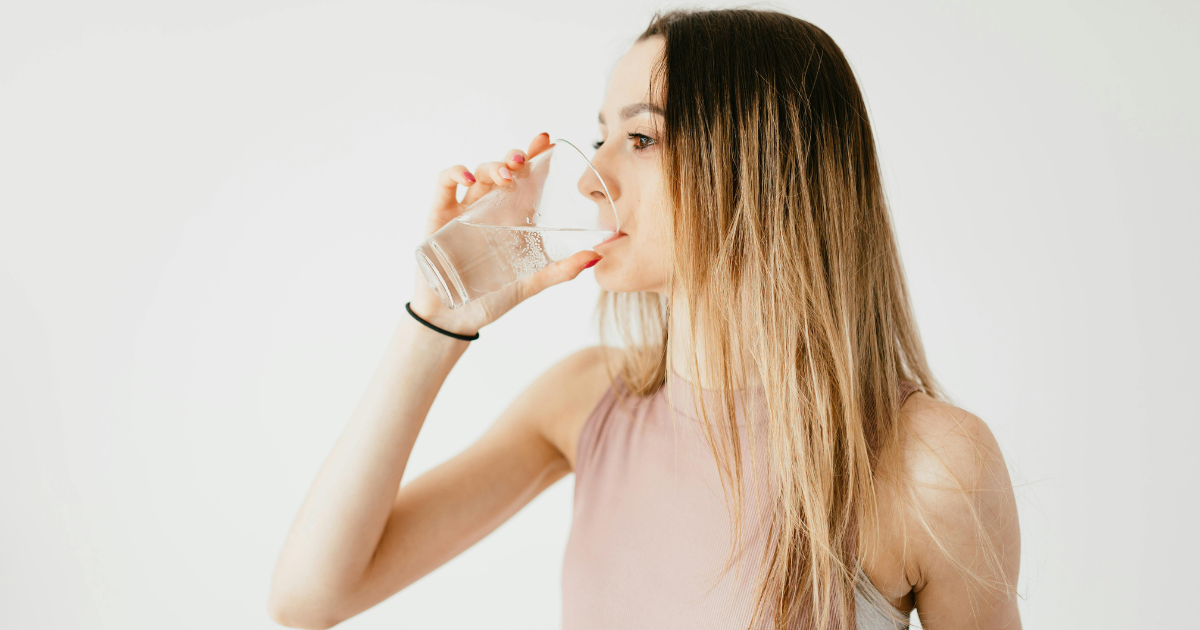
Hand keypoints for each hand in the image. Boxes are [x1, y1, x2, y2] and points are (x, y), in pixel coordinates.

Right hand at [409, 132, 601, 336]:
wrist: (453, 320)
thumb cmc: (492, 299)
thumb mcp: (531, 283)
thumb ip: (561, 270)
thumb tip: (597, 257)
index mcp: (513, 218)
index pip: (527, 179)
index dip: (536, 156)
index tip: (547, 141)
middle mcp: (490, 209)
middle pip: (503, 170)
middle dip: (514, 157)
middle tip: (525, 158)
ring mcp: (464, 210)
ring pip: (478, 174)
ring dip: (492, 166)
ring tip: (506, 173)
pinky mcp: (439, 217)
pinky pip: (444, 185)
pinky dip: (455, 174)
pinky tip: (468, 179)